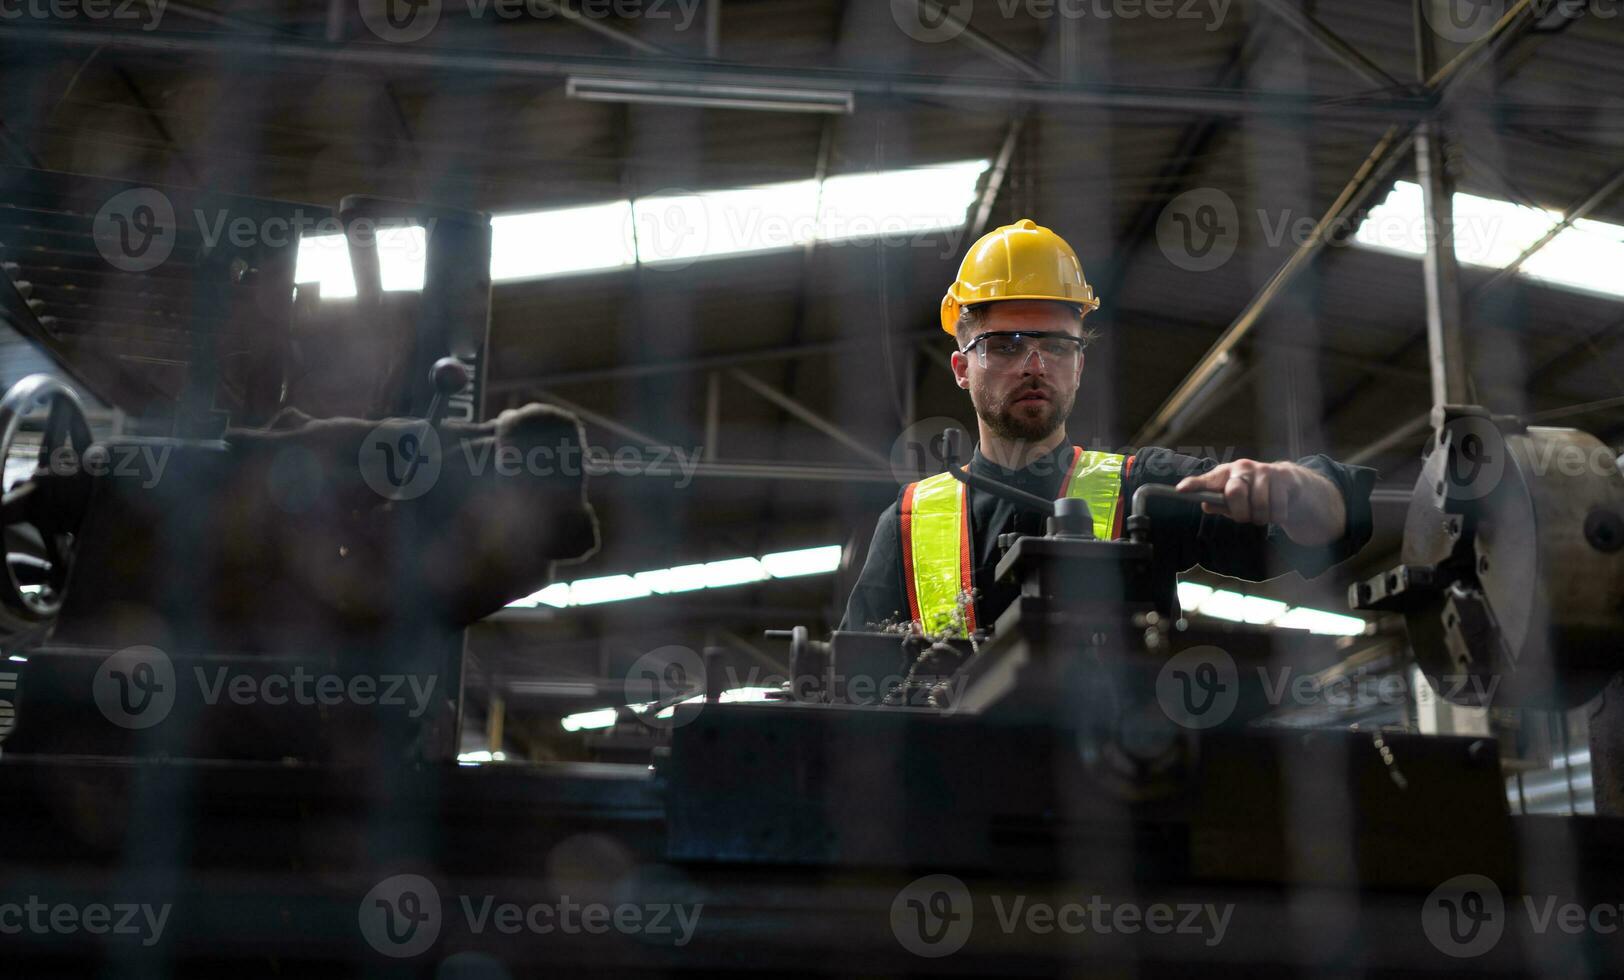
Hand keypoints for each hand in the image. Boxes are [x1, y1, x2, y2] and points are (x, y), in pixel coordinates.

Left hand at [1175, 459, 1346, 545]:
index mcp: (1226, 474)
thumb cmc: (1254, 494)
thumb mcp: (1234, 500)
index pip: (1207, 480)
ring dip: (1261, 517)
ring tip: (1263, 515)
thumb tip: (1205, 505)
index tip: (1181, 490)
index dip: (1194, 485)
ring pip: (1259, 504)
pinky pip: (1278, 507)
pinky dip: (1277, 516)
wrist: (1290, 484)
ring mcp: (1264, 470)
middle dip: (1241, 513)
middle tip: (1246, 517)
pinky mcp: (1283, 477)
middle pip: (1235, 492)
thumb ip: (1220, 503)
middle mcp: (1242, 468)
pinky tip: (1277, 512)